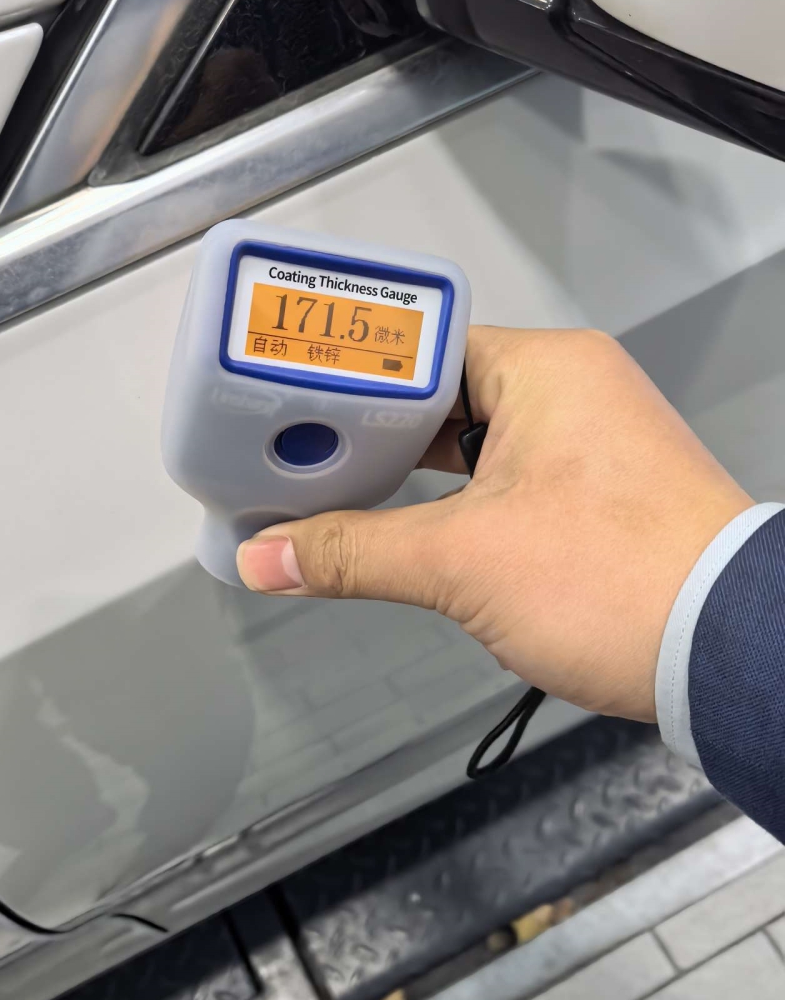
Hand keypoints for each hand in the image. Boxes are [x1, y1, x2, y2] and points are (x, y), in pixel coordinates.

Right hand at [236, 326, 752, 720]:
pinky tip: (414, 535)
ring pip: (472, 444)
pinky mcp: (595, 496)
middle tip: (303, 457)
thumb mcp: (460, 563)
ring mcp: (587, 445)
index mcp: (545, 371)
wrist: (727, 651)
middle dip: (373, 437)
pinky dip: (456, 506)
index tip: (294, 404)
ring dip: (414, 479)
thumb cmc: (630, 582)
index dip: (350, 378)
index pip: (419, 347)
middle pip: (439, 397)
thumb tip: (272, 555)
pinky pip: (503, 482)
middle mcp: (572, 393)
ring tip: (343, 499)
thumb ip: (353, 554)